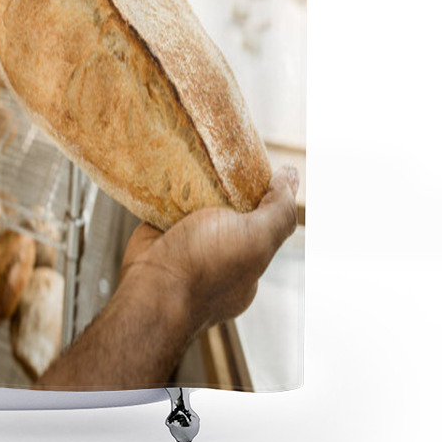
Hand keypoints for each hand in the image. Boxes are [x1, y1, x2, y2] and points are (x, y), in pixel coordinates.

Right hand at [119, 165, 299, 335]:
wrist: (149, 289)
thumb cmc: (205, 267)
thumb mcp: (256, 238)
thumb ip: (278, 211)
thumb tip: (292, 174)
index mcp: (246, 262)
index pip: (261, 221)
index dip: (261, 191)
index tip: (252, 164)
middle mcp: (217, 255)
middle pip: (227, 209)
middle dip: (224, 183)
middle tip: (219, 154)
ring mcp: (186, 244)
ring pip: (194, 204)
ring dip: (192, 181)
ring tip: (193, 152)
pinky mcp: (158, 232)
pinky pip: (164, 203)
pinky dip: (165, 185)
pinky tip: (166, 164)